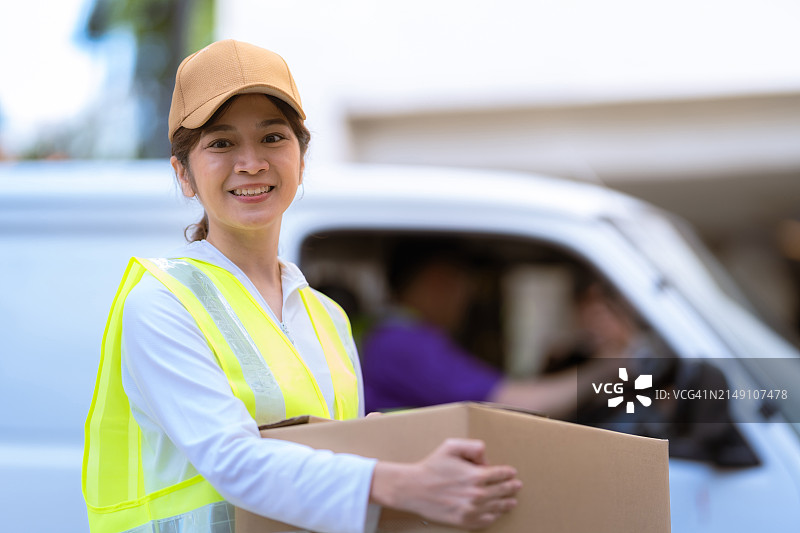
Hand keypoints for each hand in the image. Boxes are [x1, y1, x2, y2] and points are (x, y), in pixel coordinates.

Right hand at [371, 438, 520, 528]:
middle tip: (517, 486)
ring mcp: (471, 510)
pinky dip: (493, 517)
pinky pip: (485, 521)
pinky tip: (495, 513)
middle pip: (502, 491)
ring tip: (512, 502)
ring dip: (506, 504)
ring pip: (496, 507)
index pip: (501, 474)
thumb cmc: (432, 466)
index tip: (512, 473)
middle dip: (511, 488)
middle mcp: (477, 494)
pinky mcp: (464, 521)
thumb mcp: (451, 446)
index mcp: (476, 475)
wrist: (414, 489)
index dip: (508, 473)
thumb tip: (486, 457)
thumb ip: (473, 446)